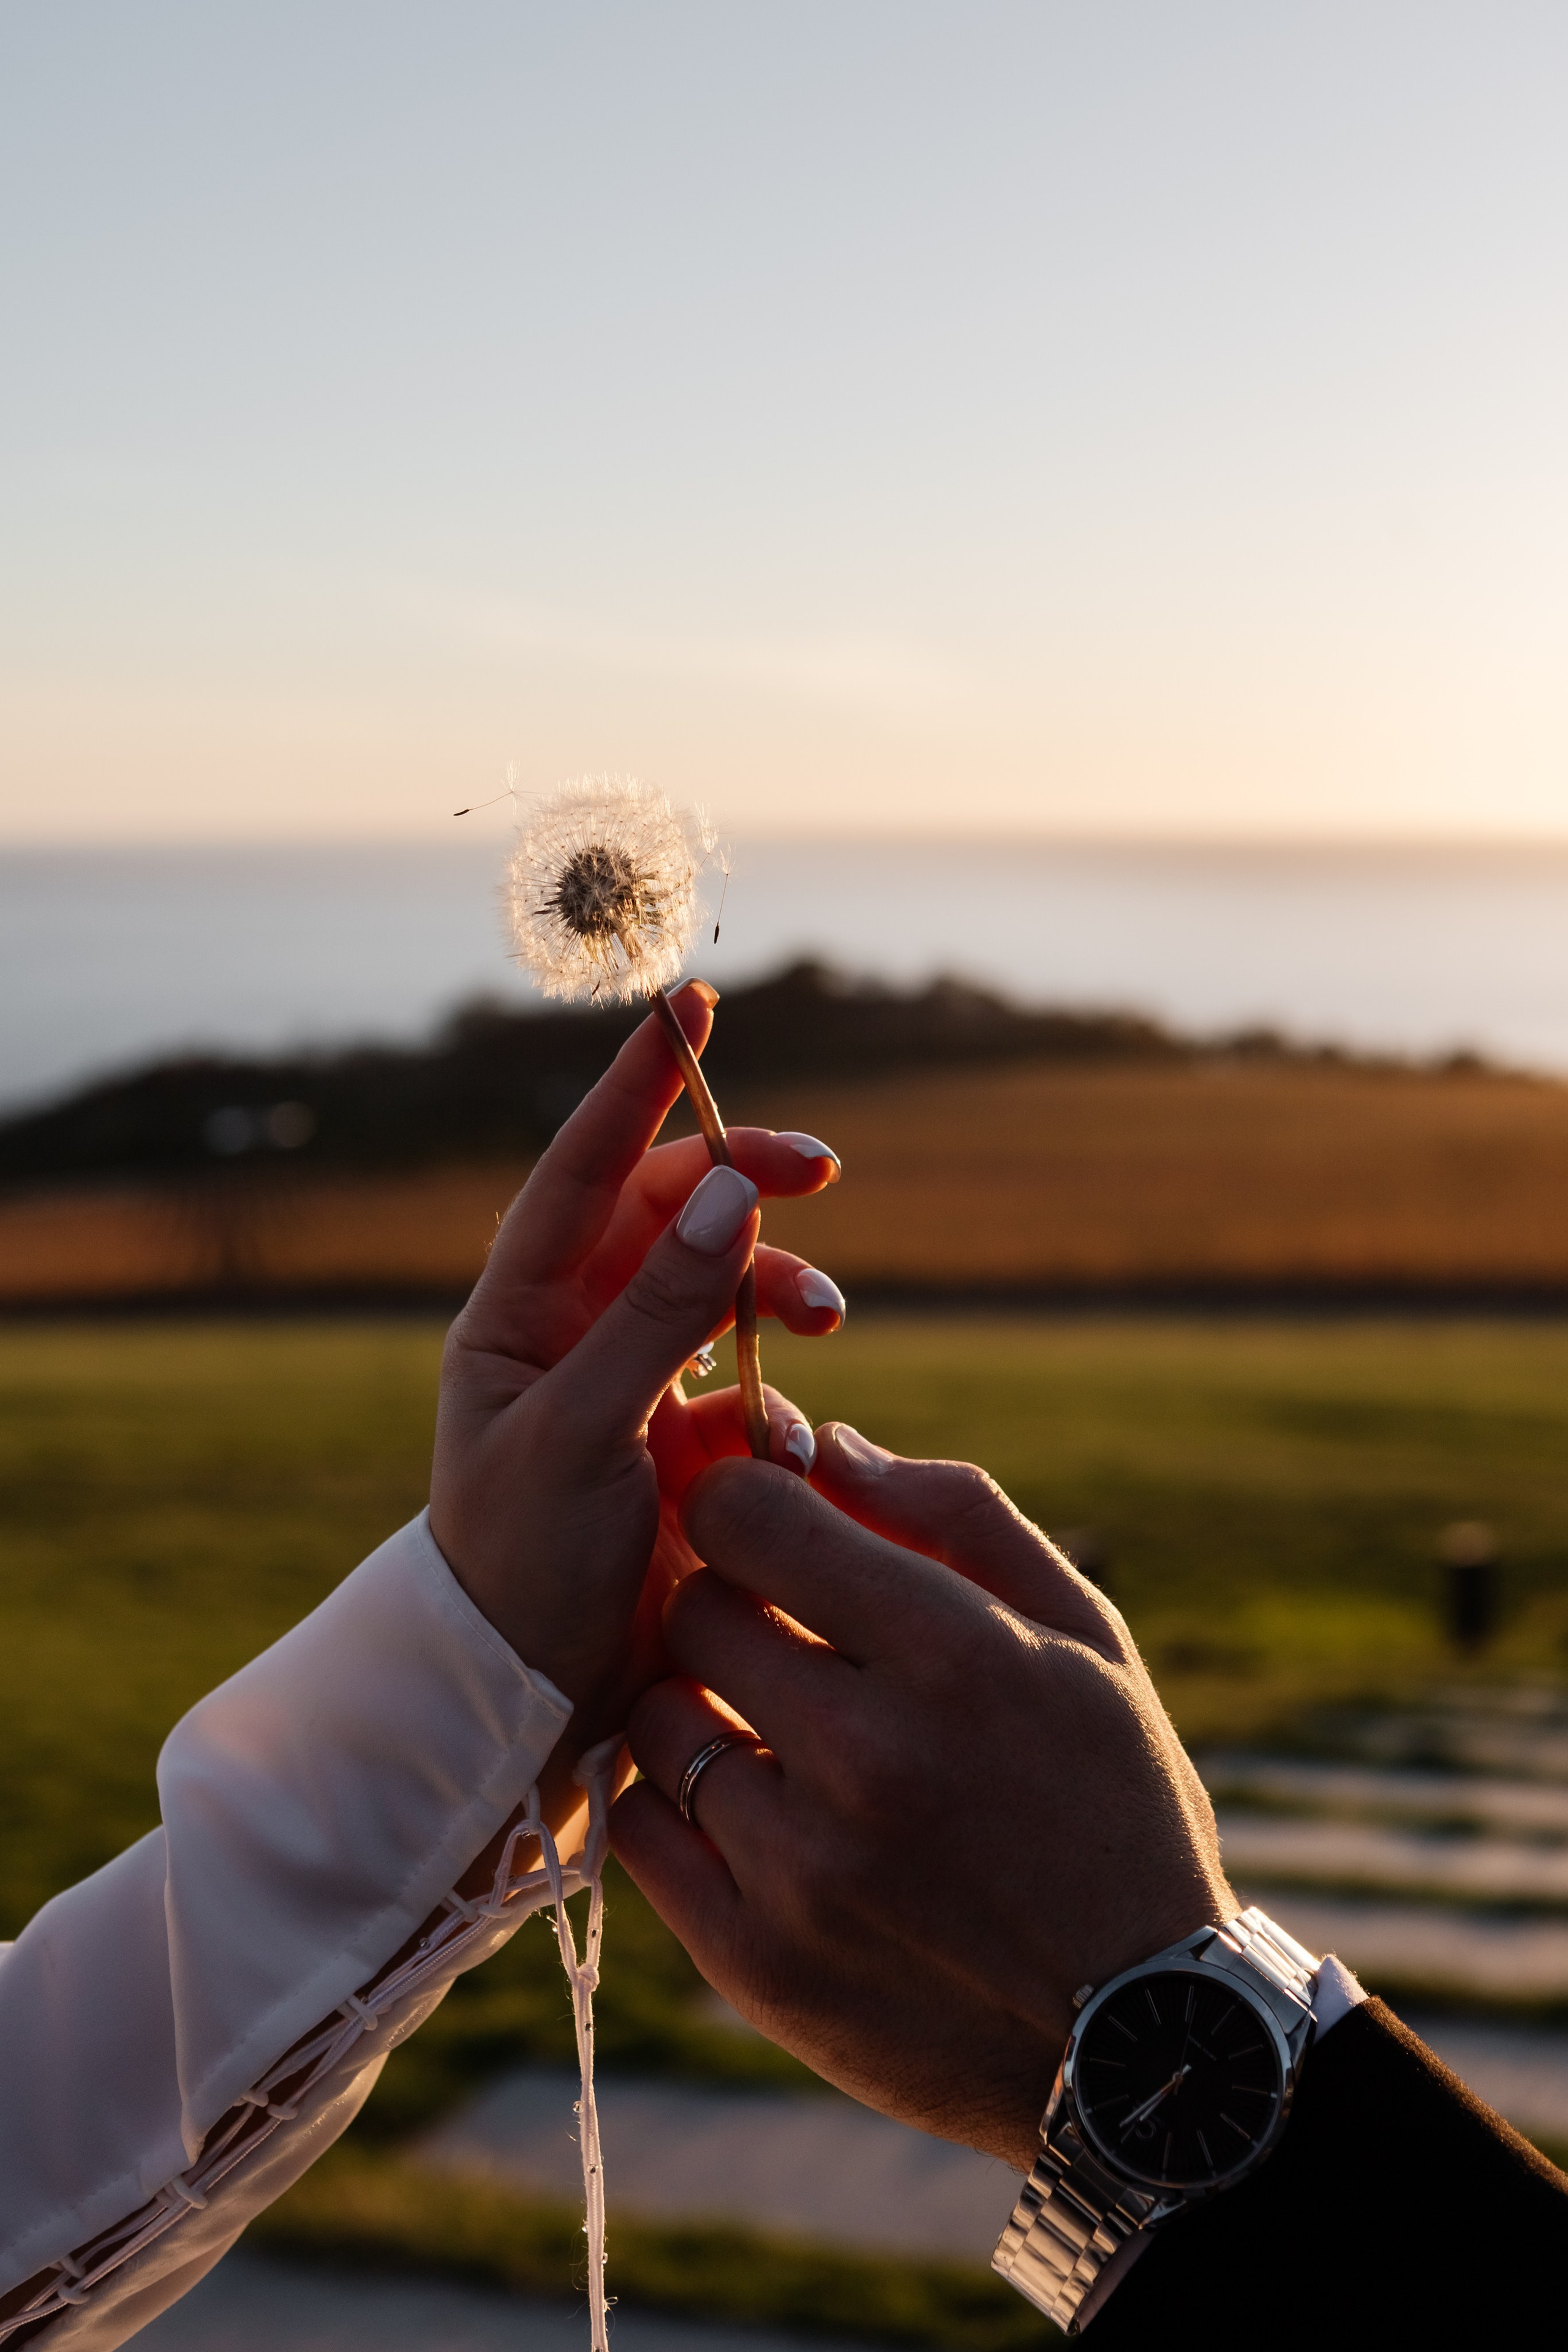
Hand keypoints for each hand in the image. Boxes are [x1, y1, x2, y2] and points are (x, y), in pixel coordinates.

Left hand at [429, 981, 841, 1747]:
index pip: (581, 1167)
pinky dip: (779, 1384)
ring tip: (823, 1322)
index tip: (689, 1002)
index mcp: (516, 1314)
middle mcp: (571, 1332)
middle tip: (817, 1171)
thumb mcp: (581, 1433)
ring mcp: (629, 1384)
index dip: (637, 1085)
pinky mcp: (680, 1442)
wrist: (527, 1702)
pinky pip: (746, 1376)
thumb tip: (730, 1189)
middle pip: (667, 1212)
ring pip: (719, 1287)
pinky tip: (791, 1436)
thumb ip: (657, 1313)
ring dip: (776, 1287)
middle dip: (743, 1185)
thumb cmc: (519, 1567)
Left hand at [611, 1426, 1232, 2170]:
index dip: (740, 1499)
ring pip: (655, 1718)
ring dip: (695, 1706)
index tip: (762, 1523)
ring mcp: (804, 1870)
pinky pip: (642, 1832)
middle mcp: (869, 1756)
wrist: (1141, 2040)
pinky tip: (743, 1807)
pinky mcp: (757, 1965)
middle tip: (774, 1633)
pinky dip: (676, 1806)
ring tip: (765, 1729)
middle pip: (694, 1611)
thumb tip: (825, 1441)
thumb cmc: (1112, 1804)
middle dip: (725, 1601)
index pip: (748, 1515)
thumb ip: (957, 1514)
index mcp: (953, 1655)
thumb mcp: (1083, 1636)